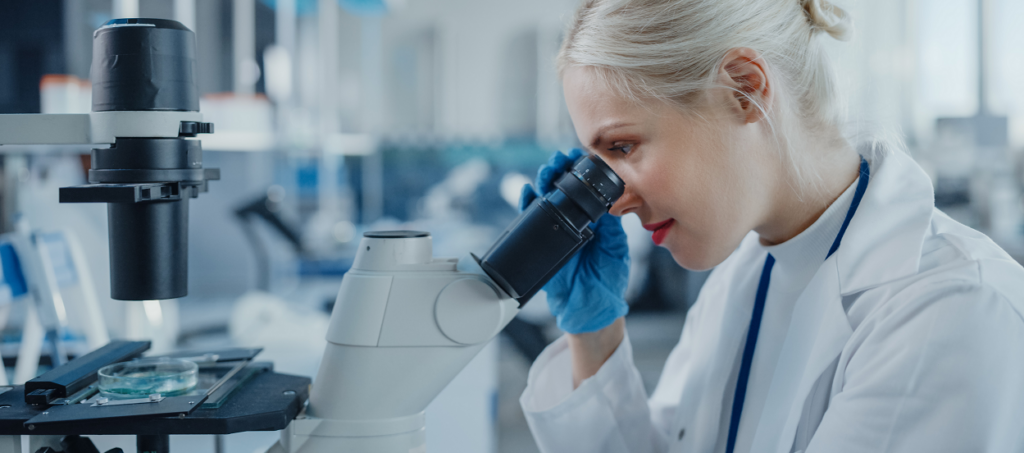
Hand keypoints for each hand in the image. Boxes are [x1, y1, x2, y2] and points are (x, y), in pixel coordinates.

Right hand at [519, 149, 629, 333]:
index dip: (579, 172)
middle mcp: (573, 221)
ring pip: (544, 198)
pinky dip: (527, 204)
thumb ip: (610, 227)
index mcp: (593, 220)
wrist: (591, 309)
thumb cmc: (606, 281)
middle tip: (559, 159)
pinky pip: (530, 220)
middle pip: (561, 188)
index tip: (579, 158)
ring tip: (547, 170)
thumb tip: (606, 202)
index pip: (584, 189)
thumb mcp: (614, 249)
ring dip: (543, 180)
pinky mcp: (542, 242)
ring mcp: (556, 230)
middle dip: (558, 170)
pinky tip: (528, 191)